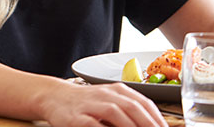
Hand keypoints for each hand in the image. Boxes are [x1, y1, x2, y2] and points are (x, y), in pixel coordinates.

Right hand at [41, 81, 167, 126]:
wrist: (54, 96)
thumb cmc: (87, 103)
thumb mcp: (110, 101)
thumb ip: (130, 111)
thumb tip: (154, 125)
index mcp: (118, 90)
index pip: (144, 103)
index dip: (158, 119)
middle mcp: (106, 95)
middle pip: (133, 108)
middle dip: (149, 125)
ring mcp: (90, 105)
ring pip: (115, 114)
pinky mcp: (76, 118)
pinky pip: (93, 125)